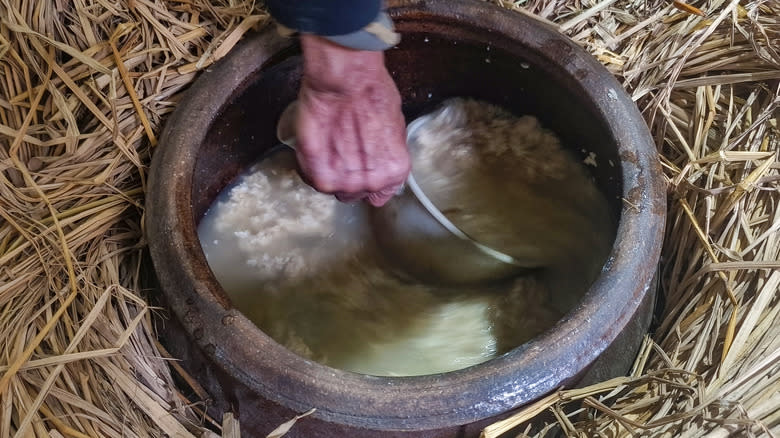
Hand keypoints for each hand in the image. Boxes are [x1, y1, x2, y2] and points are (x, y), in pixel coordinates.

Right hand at [295, 34, 410, 206]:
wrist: (346, 80)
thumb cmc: (370, 92)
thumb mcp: (393, 125)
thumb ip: (385, 151)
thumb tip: (377, 155)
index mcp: (395, 170)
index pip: (380, 194)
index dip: (368, 177)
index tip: (360, 167)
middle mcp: (372, 182)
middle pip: (354, 192)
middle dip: (347, 173)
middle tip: (341, 148)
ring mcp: (345, 182)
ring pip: (333, 187)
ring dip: (328, 169)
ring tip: (329, 143)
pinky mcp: (320, 176)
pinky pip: (312, 179)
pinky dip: (310, 165)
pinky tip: (316, 145)